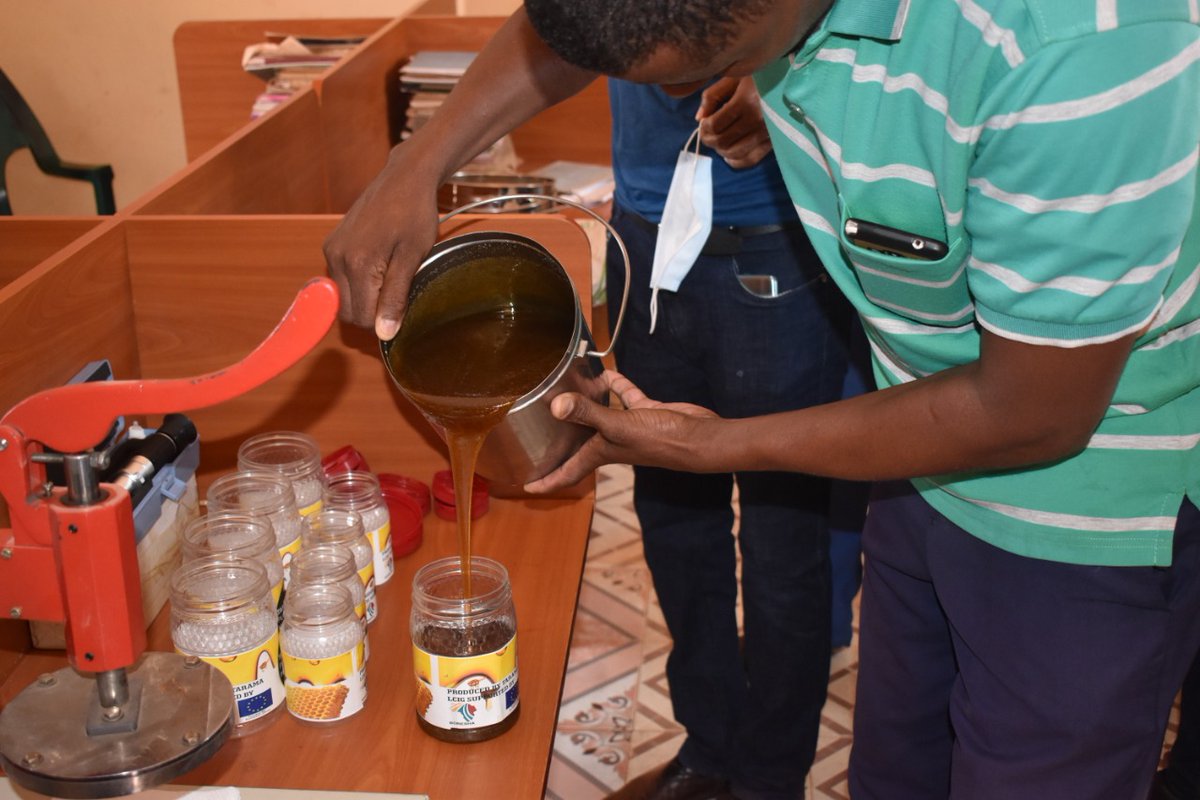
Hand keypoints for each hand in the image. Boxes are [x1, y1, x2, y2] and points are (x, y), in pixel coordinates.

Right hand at [323, 144, 439, 340]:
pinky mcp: (332, 243)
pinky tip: (379, 269)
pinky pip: (339, 280)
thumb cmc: (415, 214)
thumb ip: (396, 297)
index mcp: (358, 263)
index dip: (385, 321)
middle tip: (399, 294)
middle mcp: (337, 258)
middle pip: (348, 313)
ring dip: (365, 299)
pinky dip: (357, 284)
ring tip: (390, 278)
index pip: (363, 318)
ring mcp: (332, 250)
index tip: (404, 306)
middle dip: (373, 313)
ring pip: (342, 298)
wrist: (404, 178)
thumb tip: (385, 333)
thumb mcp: (413, 257)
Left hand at [524, 370, 719, 493]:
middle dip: (559, 445)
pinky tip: (608, 374)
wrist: (697, 438)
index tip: (527, 487)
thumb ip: (588, 413)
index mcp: (600, 452)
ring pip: (600, 417)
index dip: (548, 481)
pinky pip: (626, 397)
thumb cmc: (659, 440)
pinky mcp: (646, 413)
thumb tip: (556, 406)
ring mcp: (629, 428)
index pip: (568, 472)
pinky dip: (618, 386)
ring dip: (586, 407)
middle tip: (536, 438)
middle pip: (579, 446)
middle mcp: (611, 443)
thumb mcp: (618, 425)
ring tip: (566, 394)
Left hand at [695, 76, 772, 168]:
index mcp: (745, 102)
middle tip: (707, 132)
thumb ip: (712, 96)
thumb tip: (699, 118)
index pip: (715, 125)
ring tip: (717, 140)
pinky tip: (728, 154)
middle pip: (723, 141)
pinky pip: (751, 159)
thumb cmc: (758, 76)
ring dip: (720, 150)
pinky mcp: (772, 141)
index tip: (704, 122)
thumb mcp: (733, 77)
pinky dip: (735, 161)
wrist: (789, 80)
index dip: (704, 127)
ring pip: (734, 153)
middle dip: (709, 139)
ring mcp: (766, 133)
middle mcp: (757, 121)